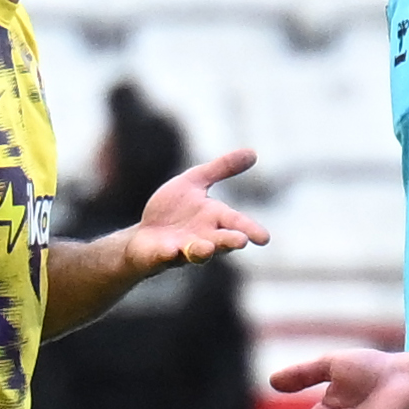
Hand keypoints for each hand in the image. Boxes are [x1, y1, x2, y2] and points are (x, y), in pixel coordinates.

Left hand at [124, 148, 268, 269]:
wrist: (144, 235)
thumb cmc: (172, 210)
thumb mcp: (194, 181)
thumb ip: (221, 169)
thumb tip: (253, 153)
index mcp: (214, 219)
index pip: (237, 224)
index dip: (251, 230)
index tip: (264, 238)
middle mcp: (203, 237)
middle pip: (220, 241)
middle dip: (229, 241)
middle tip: (240, 241)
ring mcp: (182, 249)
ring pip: (196, 253)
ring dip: (201, 251)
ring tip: (205, 248)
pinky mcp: (159, 255)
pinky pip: (164, 255)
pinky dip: (167, 253)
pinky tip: (169, 250)